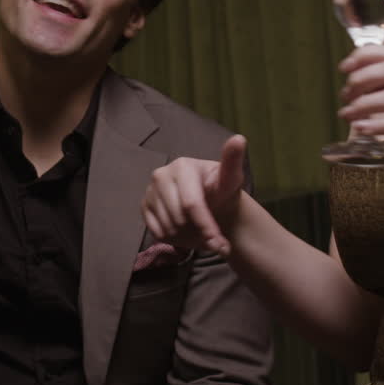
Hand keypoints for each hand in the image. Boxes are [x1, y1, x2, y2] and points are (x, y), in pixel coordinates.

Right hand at [141, 135, 247, 256]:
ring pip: (168, 228)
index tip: (221, 246)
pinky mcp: (144, 205)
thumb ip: (233, 162)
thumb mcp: (231, 179)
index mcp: (181, 166)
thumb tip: (239, 138)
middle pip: (179, 219)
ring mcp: (150, 190)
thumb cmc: (221, 191)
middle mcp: (160, 175)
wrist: (211, 203)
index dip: (207, 227)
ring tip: (200, 231)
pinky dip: (173, 239)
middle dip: (198, 232)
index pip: (192, 204)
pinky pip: (157, 232)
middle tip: (211, 235)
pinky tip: (185, 231)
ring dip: (187, 237)